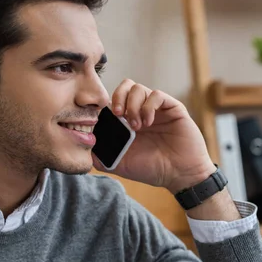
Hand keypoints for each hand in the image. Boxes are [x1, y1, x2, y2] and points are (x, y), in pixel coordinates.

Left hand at [92, 79, 215, 193]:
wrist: (180, 175)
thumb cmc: (151, 169)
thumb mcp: (120, 164)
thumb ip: (101, 156)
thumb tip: (82, 146)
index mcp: (128, 121)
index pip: (113, 99)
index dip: (106, 105)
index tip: (104, 119)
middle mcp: (141, 110)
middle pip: (125, 86)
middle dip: (118, 97)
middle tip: (118, 114)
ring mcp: (157, 108)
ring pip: (139, 88)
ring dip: (133, 105)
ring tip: (137, 125)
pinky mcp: (172, 107)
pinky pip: (157, 94)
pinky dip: (149, 106)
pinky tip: (148, 122)